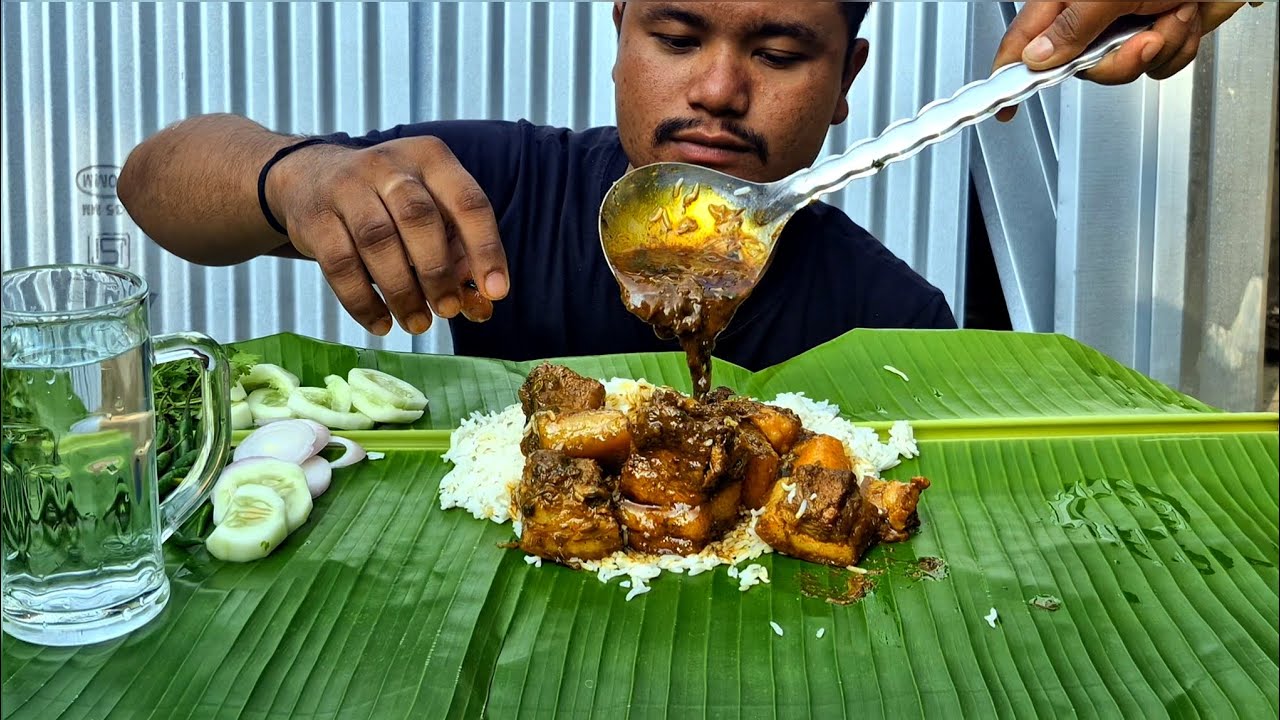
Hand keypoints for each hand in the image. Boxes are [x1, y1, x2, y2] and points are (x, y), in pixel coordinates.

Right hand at [267, 137, 508, 335]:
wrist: (309, 177)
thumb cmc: (386, 202)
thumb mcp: (427, 207)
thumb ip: (456, 249)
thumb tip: (482, 302)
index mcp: (430, 158)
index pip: (468, 202)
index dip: (486, 249)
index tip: (496, 292)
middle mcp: (388, 165)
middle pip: (419, 218)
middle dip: (438, 271)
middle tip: (448, 310)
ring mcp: (346, 187)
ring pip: (378, 241)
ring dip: (402, 291)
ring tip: (418, 323)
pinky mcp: (314, 217)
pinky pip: (340, 265)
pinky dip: (363, 301)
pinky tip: (381, 323)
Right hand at [993, 2, 1257, 120]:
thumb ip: (1071, 27)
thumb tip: (1037, 58)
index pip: (1025, 42)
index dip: (1011, 74)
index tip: (1005, 106)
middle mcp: (1093, 15)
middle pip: (1082, 69)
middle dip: (1121, 60)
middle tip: (1142, 37)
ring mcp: (1126, 26)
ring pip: (1125, 70)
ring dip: (1159, 48)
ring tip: (1171, 13)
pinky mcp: (1158, 34)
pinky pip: (1158, 66)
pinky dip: (1179, 48)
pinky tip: (1183, 18)